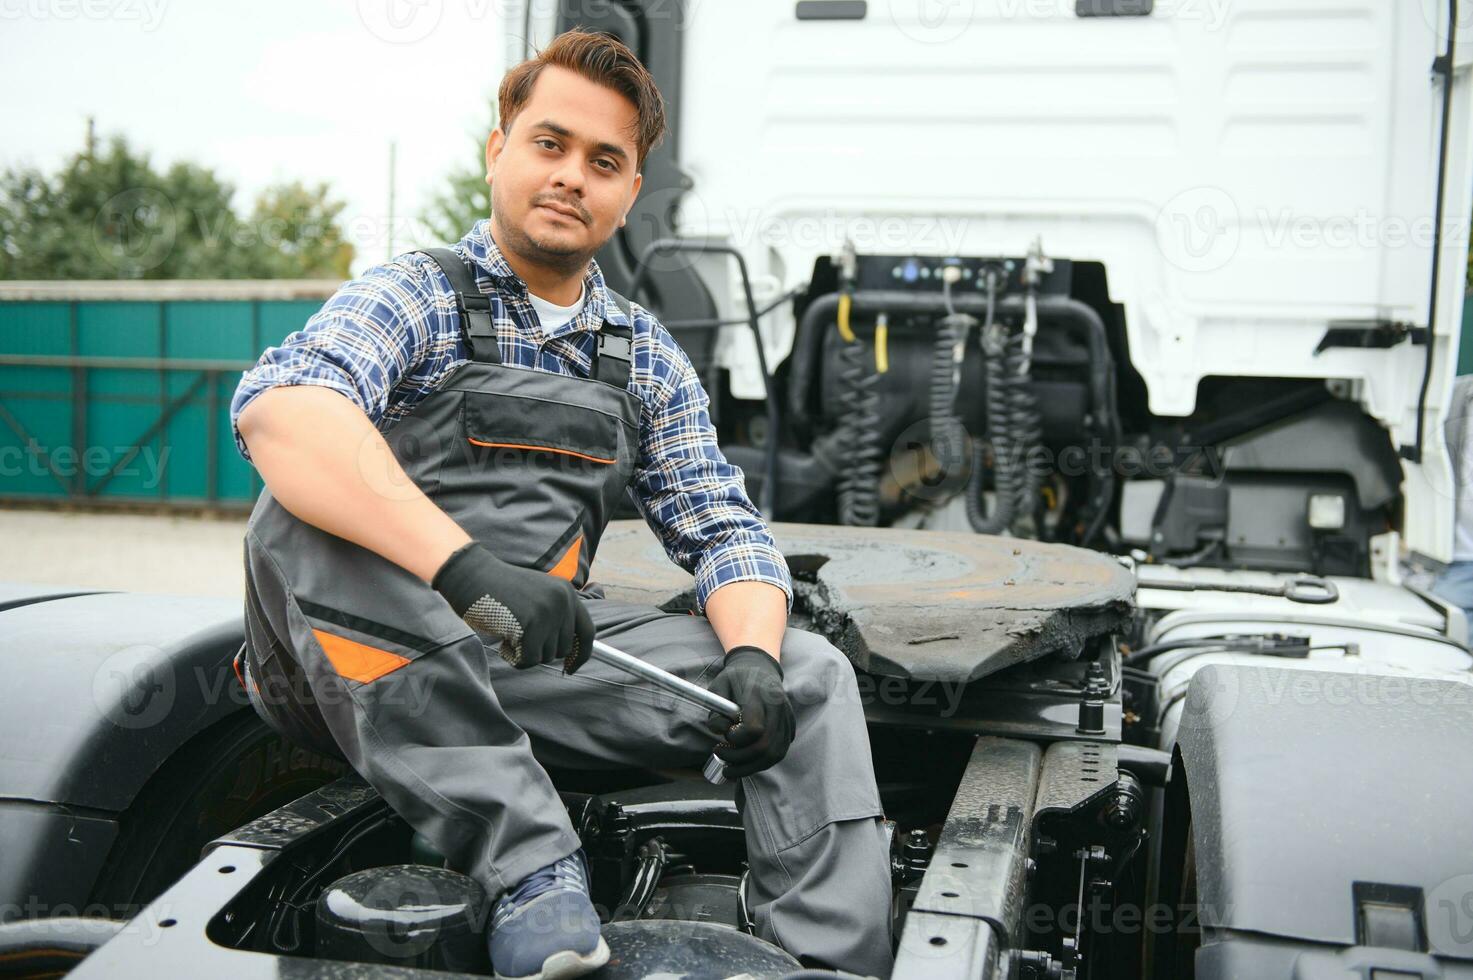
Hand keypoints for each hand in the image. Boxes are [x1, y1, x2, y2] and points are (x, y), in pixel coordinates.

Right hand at [430, 542, 593, 672]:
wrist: (472, 576)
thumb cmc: (500, 591)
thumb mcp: (537, 597)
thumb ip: (555, 617)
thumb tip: (570, 654)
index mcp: (567, 593)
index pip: (587, 631)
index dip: (581, 654)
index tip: (571, 668)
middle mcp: (562, 601)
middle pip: (563, 649)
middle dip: (541, 650)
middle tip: (519, 636)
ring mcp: (548, 612)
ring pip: (546, 656)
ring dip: (526, 653)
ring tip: (510, 632)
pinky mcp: (530, 625)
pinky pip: (529, 660)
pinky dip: (514, 658)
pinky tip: (503, 641)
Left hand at [704, 646, 794, 778]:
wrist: (760, 668)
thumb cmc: (736, 678)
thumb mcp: (718, 687)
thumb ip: (716, 711)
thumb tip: (720, 732)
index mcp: (760, 694)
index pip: (754, 728)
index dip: (737, 739)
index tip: (725, 737)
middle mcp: (778, 707)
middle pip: (765, 747)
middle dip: (740, 760)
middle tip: (722, 759)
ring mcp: (787, 718)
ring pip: (774, 754)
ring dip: (751, 767)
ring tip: (732, 768)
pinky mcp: (790, 726)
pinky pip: (780, 752)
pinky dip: (762, 762)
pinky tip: (746, 762)